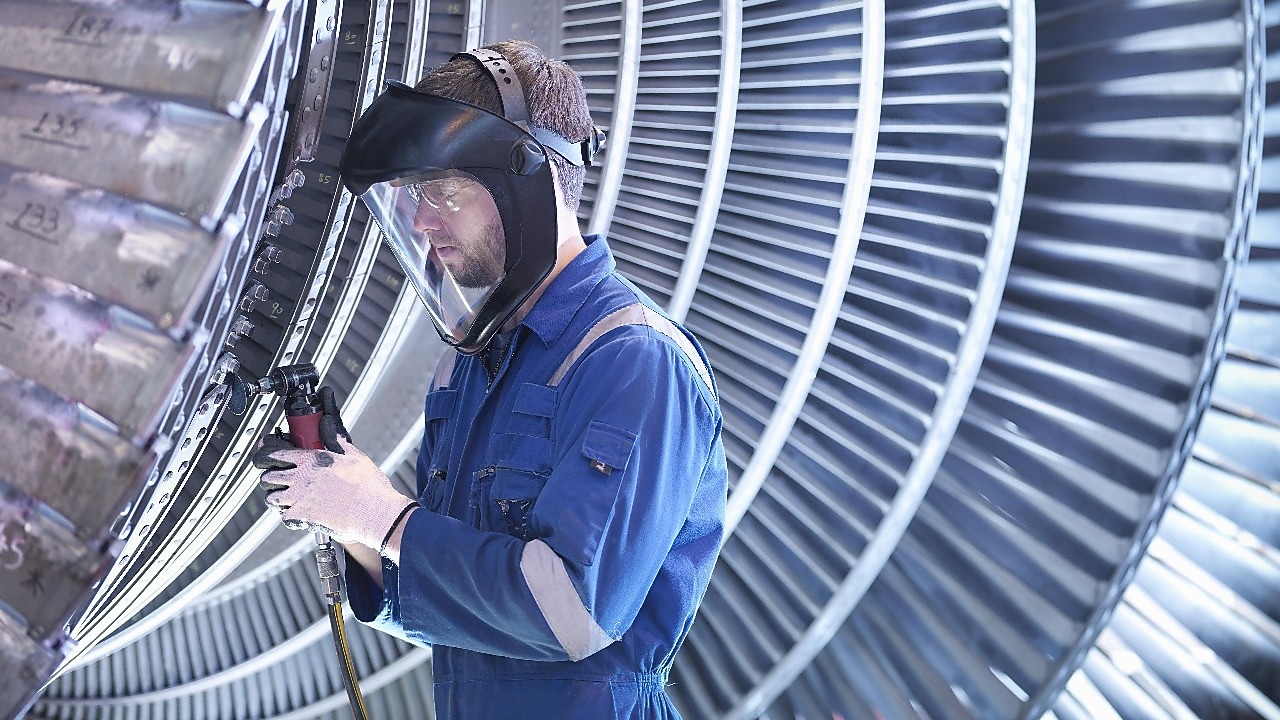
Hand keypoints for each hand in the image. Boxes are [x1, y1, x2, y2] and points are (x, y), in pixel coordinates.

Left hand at [258, 434, 415, 547]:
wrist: (374, 513)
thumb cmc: (368, 486)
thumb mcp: (354, 455)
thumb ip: (335, 439)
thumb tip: (327, 424)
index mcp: (311, 460)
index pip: (276, 453)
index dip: (268, 451)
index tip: (268, 452)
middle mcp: (301, 479)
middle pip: (268, 476)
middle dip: (271, 475)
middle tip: (278, 476)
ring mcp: (299, 499)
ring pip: (271, 497)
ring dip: (276, 495)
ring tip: (286, 494)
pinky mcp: (303, 518)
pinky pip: (283, 516)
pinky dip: (287, 514)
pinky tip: (296, 511)